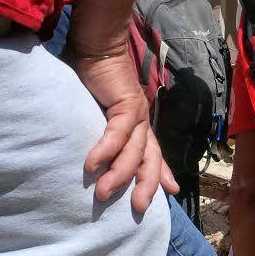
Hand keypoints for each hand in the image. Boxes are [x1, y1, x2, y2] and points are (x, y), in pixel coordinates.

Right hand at [73, 51, 178, 213]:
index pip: (152, 154)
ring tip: (102, 193)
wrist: (96, 46)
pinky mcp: (126, 104)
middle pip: (150, 160)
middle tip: (139, 209)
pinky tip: (92, 164)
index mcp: (137, 124)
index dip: (161, 173)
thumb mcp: (94, 111)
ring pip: (134, 152)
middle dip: (147, 185)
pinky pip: (118, 133)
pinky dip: (105, 150)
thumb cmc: (91, 78)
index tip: (171, 192)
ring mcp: (137, 113)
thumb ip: (96, 130)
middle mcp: (142, 121)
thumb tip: (83, 154)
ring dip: (118, 174)